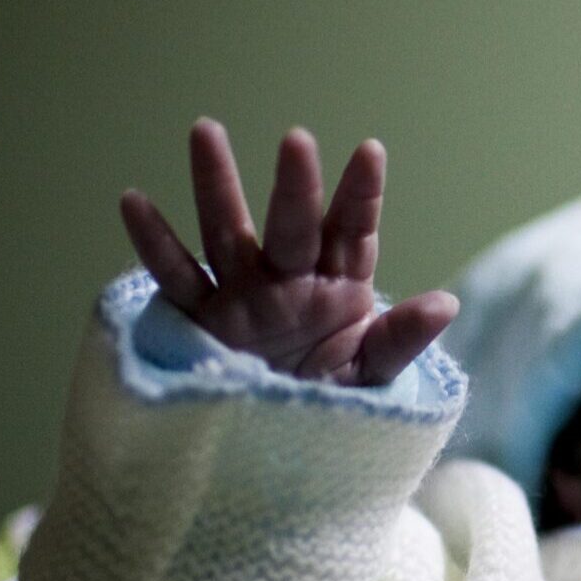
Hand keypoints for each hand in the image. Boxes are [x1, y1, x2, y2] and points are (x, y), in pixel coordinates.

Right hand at [119, 119, 458, 386]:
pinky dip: (155, 244)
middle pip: (292, 225)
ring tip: (204, 131)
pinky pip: (178, 278)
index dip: (361, 194)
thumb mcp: (371, 375)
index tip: (370, 150)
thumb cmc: (333, 403)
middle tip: (296, 139)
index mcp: (340, 284)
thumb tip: (446, 304)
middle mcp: (290, 278)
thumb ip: (400, 339)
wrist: (281, 449)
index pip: (353, 230)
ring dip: (217, 184)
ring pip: (228, 232)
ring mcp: (243, 293)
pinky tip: (134, 201)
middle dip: (295, 185)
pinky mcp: (204, 319)